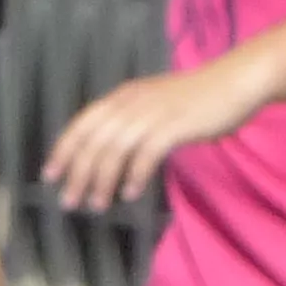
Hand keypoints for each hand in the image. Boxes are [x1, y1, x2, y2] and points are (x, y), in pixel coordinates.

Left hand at [43, 51, 269, 212]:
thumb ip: (130, 122)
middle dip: (77, 174)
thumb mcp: (153, 104)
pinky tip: (131, 195)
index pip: (82, 123)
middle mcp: (132, 102)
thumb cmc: (197, 97)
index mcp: (123, 96)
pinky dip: (135, 176)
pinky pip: (146, 154)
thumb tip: (108, 153)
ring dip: (103, 181)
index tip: (50, 175)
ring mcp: (153, 112)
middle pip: (93, 141)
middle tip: (69, 202)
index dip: (63, 149)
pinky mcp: (175, 125)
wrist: (236, 81)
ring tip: (97, 205)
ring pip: (115, 150)